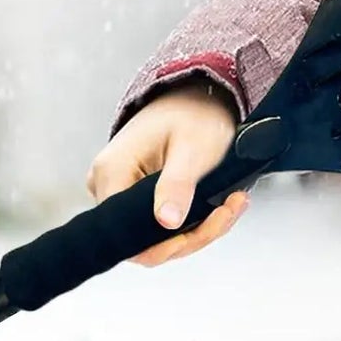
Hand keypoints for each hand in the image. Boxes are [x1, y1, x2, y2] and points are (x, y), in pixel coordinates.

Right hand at [86, 81, 248, 265]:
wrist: (195, 96)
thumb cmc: (192, 114)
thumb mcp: (192, 148)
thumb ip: (177, 185)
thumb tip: (167, 222)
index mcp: (112, 171)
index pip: (126, 233)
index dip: (166, 244)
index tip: (205, 228)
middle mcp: (108, 185)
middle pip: (144, 241)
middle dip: (193, 235)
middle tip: (228, 210)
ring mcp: (120, 192)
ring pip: (158, 236)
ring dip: (200, 229)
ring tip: (232, 204)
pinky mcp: (136, 197)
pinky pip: (163, 225)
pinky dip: (196, 222)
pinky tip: (222, 205)